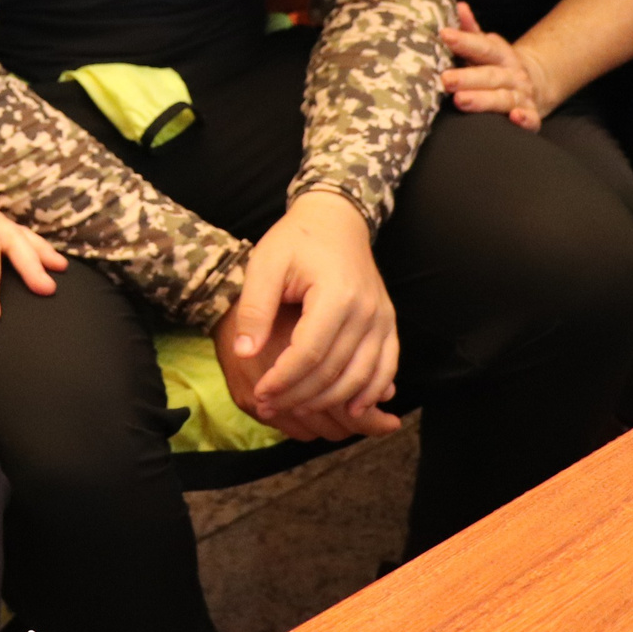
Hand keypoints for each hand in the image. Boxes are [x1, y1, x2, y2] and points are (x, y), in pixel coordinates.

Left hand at [211, 190, 399, 440]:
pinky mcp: (388, 324)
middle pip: (333, 371)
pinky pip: (386, 367)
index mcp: (335, 295)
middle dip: (299, 396)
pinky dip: (371, 392)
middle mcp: (366, 311)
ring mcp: (382, 319)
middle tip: (268, 408)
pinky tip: (351, 410)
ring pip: (361, 377)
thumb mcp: (265, 264)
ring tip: (297, 411)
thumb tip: (243, 354)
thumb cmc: (296, 240)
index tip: (260, 394)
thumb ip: (255, 309)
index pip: (308, 353)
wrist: (336, 220)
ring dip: (330, 402)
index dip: (283, 380)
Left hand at [438, 0, 554, 128]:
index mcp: (501, 55)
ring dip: (484, 100)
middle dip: (467, 78)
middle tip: (445, 79)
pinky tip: (515, 118)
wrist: (533, 85)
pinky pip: (531, 120)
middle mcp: (512, 74)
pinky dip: (525, 120)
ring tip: (461, 101)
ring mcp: (523, 96)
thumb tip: (458, 6)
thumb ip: (472, 32)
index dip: (465, 41)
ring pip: (504, 98)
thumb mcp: (487, 48)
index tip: (445, 35)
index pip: (482, 47)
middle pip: (490, 75)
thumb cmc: (497, 67)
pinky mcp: (531, 115)